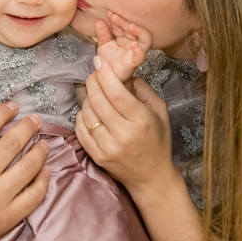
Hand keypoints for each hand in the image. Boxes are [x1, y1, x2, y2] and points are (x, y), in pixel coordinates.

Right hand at [0, 101, 50, 240]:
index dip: (2, 113)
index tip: (12, 107)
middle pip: (12, 144)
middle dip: (27, 127)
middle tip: (35, 119)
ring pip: (28, 167)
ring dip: (39, 151)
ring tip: (43, 142)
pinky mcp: (7, 218)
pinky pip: (33, 196)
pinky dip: (43, 181)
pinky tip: (45, 170)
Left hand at [75, 58, 181, 196]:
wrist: (151, 178)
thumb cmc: (157, 142)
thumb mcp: (160, 113)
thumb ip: (144, 90)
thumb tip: (126, 74)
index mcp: (141, 121)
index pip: (116, 92)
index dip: (104, 74)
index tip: (99, 62)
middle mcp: (123, 134)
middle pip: (98, 100)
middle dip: (93, 81)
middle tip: (94, 73)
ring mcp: (107, 147)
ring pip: (87, 113)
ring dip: (87, 98)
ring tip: (94, 93)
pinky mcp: (96, 156)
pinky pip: (81, 129)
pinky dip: (82, 116)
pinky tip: (90, 111)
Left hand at [95, 10, 151, 88]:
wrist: (103, 78)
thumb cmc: (107, 62)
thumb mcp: (103, 44)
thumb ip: (102, 33)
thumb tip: (98, 20)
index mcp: (124, 38)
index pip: (123, 25)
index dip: (117, 19)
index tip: (109, 13)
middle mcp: (132, 43)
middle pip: (133, 29)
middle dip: (125, 22)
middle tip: (114, 16)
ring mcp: (134, 53)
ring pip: (143, 39)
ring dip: (138, 31)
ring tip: (130, 25)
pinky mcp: (133, 63)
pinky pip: (140, 57)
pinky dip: (139, 51)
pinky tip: (135, 45)